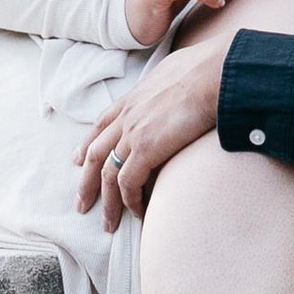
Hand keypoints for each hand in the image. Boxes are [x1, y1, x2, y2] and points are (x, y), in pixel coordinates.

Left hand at [79, 50, 224, 224]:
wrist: (215, 73)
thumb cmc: (208, 68)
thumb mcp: (179, 70)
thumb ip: (172, 82)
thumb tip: (184, 84)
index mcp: (134, 96)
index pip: (102, 124)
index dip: (89, 144)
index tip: (79, 161)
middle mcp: (128, 115)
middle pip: (97, 153)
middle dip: (87, 181)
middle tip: (82, 203)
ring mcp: (133, 133)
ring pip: (108, 175)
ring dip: (107, 202)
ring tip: (108, 224)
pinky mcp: (146, 149)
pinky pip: (129, 183)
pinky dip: (131, 201)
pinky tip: (138, 213)